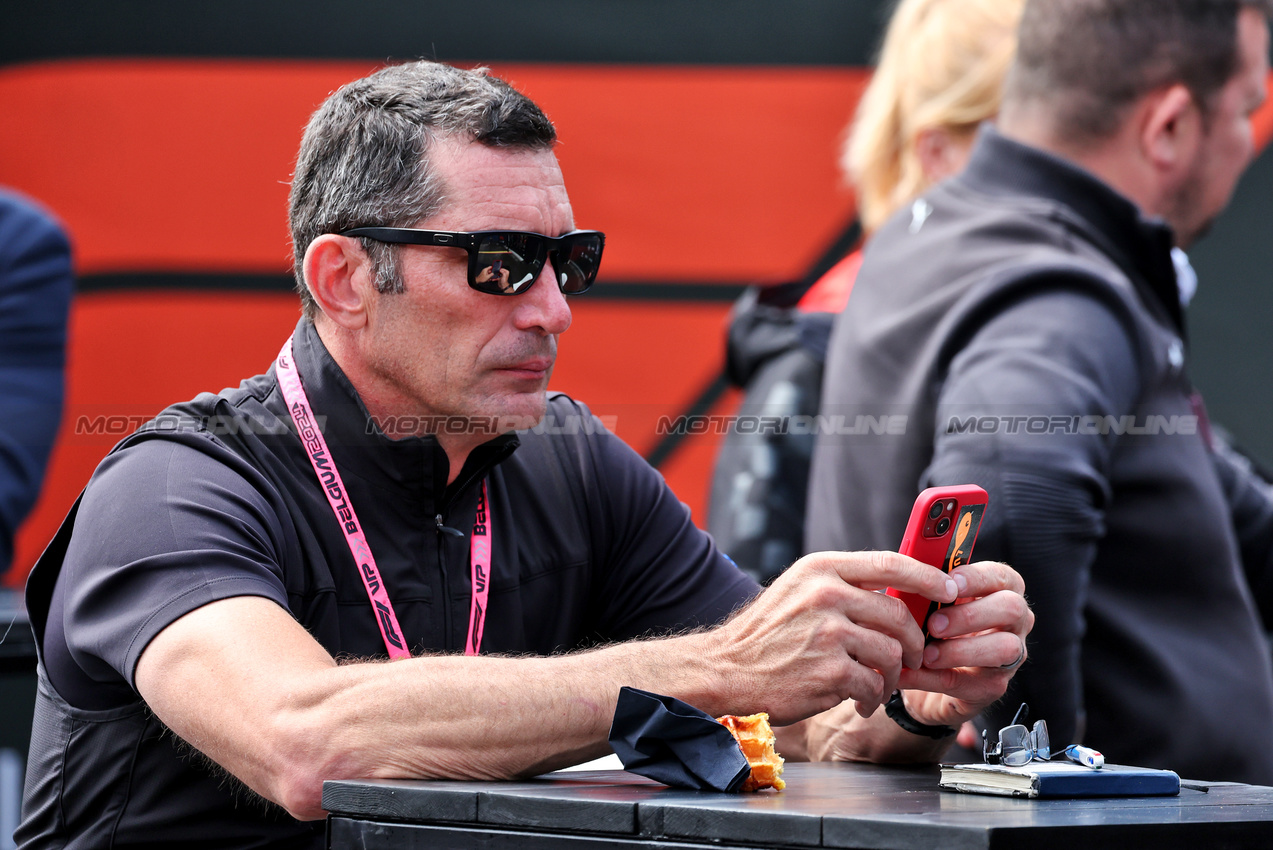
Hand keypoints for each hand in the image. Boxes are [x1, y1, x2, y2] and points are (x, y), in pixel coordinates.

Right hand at [707, 551, 959, 725]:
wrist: (726, 670)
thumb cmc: (766, 635)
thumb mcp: (799, 591)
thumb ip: (842, 585)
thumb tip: (898, 590)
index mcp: (821, 569)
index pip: (890, 563)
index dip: (927, 576)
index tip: (949, 589)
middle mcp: (825, 594)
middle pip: (898, 614)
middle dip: (914, 642)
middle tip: (912, 657)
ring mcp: (827, 633)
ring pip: (891, 653)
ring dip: (891, 676)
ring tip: (877, 685)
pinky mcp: (829, 671)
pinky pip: (874, 685)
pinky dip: (872, 698)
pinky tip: (859, 700)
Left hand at [896, 560, 1032, 727]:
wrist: (920, 672)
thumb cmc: (927, 624)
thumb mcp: (926, 600)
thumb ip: (926, 585)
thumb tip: (909, 568)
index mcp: (999, 590)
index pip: (1002, 576)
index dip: (977, 577)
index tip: (950, 582)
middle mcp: (1014, 621)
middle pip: (1011, 608)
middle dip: (970, 615)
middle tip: (933, 624)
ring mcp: (1010, 655)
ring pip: (1005, 649)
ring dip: (961, 651)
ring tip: (926, 654)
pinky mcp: (994, 686)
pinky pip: (973, 683)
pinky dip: (936, 679)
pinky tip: (911, 674)